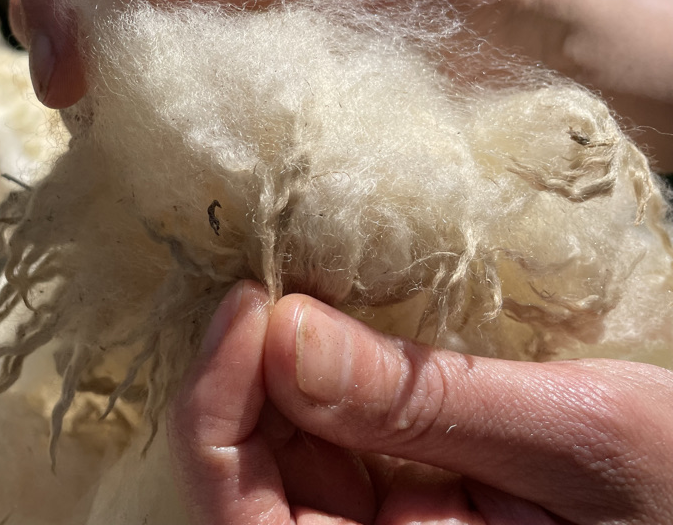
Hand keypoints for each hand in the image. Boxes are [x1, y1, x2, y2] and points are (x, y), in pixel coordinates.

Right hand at [10, 0, 672, 169]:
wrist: (513, 67)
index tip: (63, 51)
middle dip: (61, 31)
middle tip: (67, 96)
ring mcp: (210, 39)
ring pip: (112, 47)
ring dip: (91, 80)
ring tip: (92, 121)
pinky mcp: (230, 102)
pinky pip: (159, 105)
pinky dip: (134, 124)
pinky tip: (135, 146)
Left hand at [167, 281, 672, 523]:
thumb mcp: (572, 438)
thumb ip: (423, 400)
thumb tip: (284, 332)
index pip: (242, 520)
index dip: (214, 414)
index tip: (246, 307)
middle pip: (248, 481)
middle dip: (243, 380)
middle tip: (269, 285)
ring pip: (283, 450)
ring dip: (279, 370)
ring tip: (301, 289)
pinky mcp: (408, 492)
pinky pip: (334, 436)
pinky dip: (326, 373)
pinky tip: (341, 321)